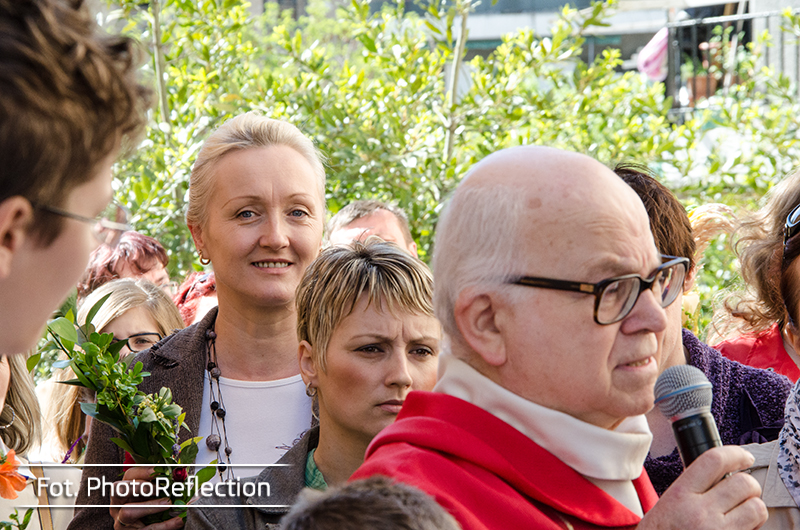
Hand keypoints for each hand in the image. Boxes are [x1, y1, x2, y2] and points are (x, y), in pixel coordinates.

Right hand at [109, 467, 183, 529]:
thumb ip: (160, 485)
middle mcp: (118, 505)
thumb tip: (179, 474)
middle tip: (160, 488)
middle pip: (119, 491)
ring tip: (169, 503)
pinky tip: (178, 520)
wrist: (147, 528)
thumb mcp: (151, 496)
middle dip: (141, 487)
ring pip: (128, 512)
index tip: (159, 470)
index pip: (128, 475)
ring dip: (151, 505)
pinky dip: (165, 525)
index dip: (143, 471)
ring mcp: (122, 522)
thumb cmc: (151, 509)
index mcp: (123, 491)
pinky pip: (147, 529)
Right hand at [637, 446, 766, 529]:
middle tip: (743, 492)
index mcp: (680, 495)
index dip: (735, 454)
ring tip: (742, 514)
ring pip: (756, 508)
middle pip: (743, 483)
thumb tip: (718, 477)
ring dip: (754, 509)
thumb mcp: (666, 505)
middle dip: (749, 486)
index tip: (743, 457)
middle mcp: (700, 512)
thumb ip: (690, 489)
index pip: (714, 460)